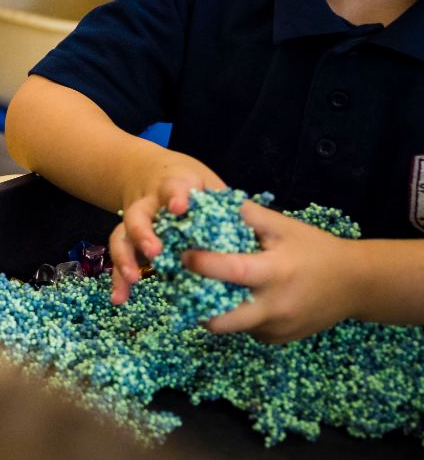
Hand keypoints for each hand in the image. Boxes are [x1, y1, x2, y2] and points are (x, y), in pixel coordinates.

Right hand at [109, 151, 226, 304]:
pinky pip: (121, 259)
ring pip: (122, 236)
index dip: (176, 198)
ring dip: (125, 258)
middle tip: (155, 252)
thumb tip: (256, 234)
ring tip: (133, 278)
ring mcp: (136, 223)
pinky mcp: (130, 242)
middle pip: (138, 215)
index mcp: (174, 188)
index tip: (180, 209)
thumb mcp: (211, 189)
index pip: (174, 188)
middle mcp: (149, 205)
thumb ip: (225, 208)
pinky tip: (120, 299)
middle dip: (143, 233)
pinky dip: (118, 280)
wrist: (156, 175)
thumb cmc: (195, 189)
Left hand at [189, 203, 363, 342]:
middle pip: (222, 321)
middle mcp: (274, 307)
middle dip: (196, 306)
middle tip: (186, 286)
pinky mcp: (279, 339)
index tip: (183, 255)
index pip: (230, 272)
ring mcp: (277, 328)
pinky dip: (238, 317)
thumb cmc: (316, 249)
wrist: (356, 284)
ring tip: (211, 289)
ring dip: (215, 311)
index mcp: (274, 273)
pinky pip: (247, 331)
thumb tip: (207, 201)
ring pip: (231, 327)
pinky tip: (242, 299)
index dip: (202, 264)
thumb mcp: (283, 226)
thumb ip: (246, 214)